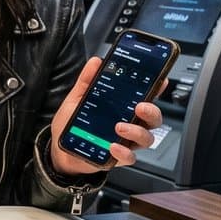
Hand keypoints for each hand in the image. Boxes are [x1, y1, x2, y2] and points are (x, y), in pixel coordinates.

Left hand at [48, 56, 163, 177]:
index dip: (157, 88)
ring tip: (119, 127)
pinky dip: (124, 152)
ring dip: (137, 131)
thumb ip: (87, 81)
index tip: (161, 80)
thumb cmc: (72, 124)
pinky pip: (130, 157)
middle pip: (153, 119)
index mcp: (123, 108)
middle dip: (152, 111)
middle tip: (141, 106)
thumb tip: (96, 62)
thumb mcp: (77, 99)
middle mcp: (129, 124)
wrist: (59, 149)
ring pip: (146, 138)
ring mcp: (125, 141)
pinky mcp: (117, 157)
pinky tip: (113, 146)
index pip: (146, 97)